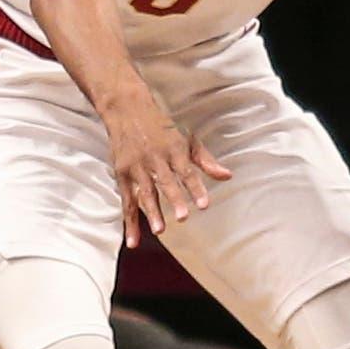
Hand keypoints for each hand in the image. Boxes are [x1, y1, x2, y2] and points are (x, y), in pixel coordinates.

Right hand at [103, 90, 231, 248]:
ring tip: (160, 231)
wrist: (127, 108)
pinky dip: (129, 222)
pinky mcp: (122, 174)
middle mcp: (155, 158)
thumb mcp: (186, 137)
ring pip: (144, 193)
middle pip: (165, 182)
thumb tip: (228, 176)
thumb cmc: (162, 125)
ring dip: (151, 212)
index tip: (204, 204)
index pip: (187, 171)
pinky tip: (134, 240)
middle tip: (183, 217)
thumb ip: (206, 160)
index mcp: (174, 148)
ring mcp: (136, 166)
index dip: (196, 187)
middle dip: (174, 199)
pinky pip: (126, 201)